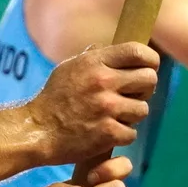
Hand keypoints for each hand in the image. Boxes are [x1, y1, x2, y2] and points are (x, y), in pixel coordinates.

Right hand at [26, 42, 159, 165]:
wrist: (36, 130)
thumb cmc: (53, 99)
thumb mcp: (70, 67)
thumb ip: (95, 58)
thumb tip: (118, 51)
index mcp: (95, 62)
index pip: (137, 51)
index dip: (150, 59)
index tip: (150, 67)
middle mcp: (103, 82)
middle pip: (149, 79)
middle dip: (144, 89)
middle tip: (132, 96)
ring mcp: (107, 108)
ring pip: (143, 109)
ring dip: (131, 115)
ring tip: (114, 116)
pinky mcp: (108, 133)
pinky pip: (131, 133)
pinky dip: (121, 135)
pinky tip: (106, 133)